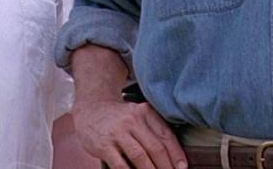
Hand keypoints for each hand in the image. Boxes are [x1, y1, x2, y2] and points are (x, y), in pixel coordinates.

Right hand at [71, 99, 186, 168]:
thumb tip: (173, 157)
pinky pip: (120, 165)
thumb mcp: (138, 116)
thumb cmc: (119, 118)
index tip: (182, 168)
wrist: (90, 109)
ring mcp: (117, 133)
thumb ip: (153, 131)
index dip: (177, 154)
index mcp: (145, 112)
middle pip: (155, 148)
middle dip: (166, 167)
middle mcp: (133, 120)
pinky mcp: (104, 146)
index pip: (166, 135)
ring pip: (140, 157)